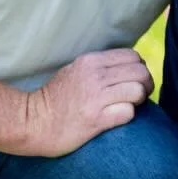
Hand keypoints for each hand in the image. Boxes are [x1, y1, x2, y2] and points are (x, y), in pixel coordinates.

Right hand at [18, 49, 153, 156]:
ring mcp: (95, 98)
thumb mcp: (75, 71)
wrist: (31, 122)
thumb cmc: (55, 99)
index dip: (140, 69)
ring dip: (139, 100)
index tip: (135, 80)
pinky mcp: (96, 119)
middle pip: (140, 72)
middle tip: (139, 95)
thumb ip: (99, 66)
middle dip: (146, 84)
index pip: (133, 56)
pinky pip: (128, 112)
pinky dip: (128, 115)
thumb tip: (127, 67)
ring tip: (130, 106)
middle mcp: (95, 76)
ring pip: (138, 90)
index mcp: (91, 61)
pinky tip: (118, 117)